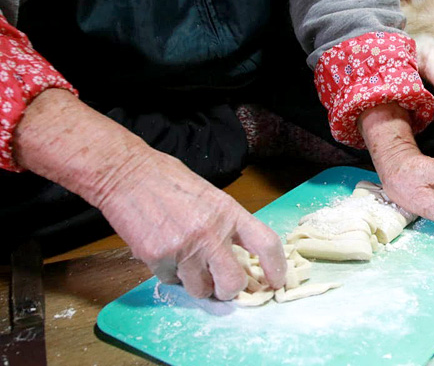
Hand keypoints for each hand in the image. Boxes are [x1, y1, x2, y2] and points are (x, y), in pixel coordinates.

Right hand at [96, 149, 286, 299]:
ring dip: (197, 284)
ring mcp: (183, 247)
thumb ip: (226, 224)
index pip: (265, 243)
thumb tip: (238, 254)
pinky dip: (170, 274)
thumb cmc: (168, 180)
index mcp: (229, 213)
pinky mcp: (157, 257)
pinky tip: (165, 252)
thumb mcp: (210, 196)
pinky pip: (171, 281)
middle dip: (229, 291)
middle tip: (223, 287)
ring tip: (188, 264)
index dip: (275, 267)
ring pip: (200, 289)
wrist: (126, 174)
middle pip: (233, 282)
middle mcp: (210, 233)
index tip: (275, 281)